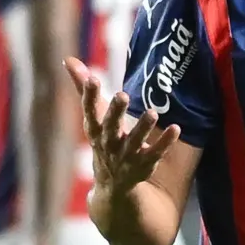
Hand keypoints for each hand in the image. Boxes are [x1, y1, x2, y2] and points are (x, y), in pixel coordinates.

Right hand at [67, 56, 177, 201]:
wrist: (113, 185)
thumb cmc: (103, 139)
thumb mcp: (93, 116)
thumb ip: (83, 88)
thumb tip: (68, 59)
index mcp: (95, 129)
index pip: (90, 111)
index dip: (90, 96)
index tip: (92, 78)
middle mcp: (109, 143)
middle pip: (110, 127)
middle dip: (115, 112)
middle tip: (122, 95)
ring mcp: (126, 156)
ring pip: (134, 142)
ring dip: (142, 128)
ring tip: (152, 113)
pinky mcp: (144, 165)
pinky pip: (155, 154)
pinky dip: (165, 143)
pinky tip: (176, 129)